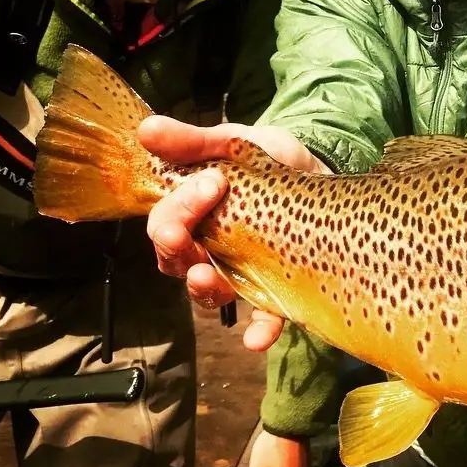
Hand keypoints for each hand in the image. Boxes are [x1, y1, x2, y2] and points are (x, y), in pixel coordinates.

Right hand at [139, 116, 328, 351]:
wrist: (319, 172)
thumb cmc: (267, 160)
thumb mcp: (233, 141)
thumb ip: (193, 141)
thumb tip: (147, 128)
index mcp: (193, 214)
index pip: (166, 222)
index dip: (178, 209)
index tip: (213, 182)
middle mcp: (208, 248)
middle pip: (177, 262)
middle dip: (178, 250)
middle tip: (191, 235)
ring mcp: (240, 271)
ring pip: (208, 294)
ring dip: (204, 289)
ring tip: (208, 277)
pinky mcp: (275, 288)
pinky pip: (263, 317)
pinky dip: (259, 329)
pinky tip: (259, 338)